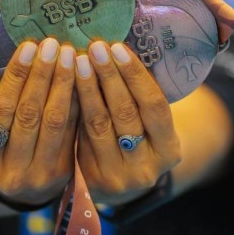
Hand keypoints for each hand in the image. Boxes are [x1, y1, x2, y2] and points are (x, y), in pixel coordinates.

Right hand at [0, 38, 78, 206]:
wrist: (22, 192)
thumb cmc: (2, 149)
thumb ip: (5, 105)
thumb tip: (30, 52)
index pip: (0, 110)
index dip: (16, 77)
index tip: (29, 46)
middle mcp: (11, 173)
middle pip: (29, 115)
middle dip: (42, 75)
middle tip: (53, 44)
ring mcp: (40, 176)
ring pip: (54, 122)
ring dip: (63, 84)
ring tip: (69, 54)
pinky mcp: (65, 173)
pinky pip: (73, 130)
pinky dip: (77, 100)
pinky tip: (83, 76)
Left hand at [75, 41, 181, 205]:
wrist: (120, 187)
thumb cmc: (135, 141)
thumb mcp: (148, 126)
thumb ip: (137, 98)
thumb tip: (115, 48)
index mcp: (169, 150)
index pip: (154, 105)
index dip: (135, 75)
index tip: (118, 47)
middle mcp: (146, 168)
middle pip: (125, 113)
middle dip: (109, 76)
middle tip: (95, 47)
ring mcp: (118, 178)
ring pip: (99, 124)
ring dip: (87, 88)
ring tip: (78, 60)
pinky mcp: (91, 179)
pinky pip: (79, 135)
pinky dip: (73, 106)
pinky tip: (64, 83)